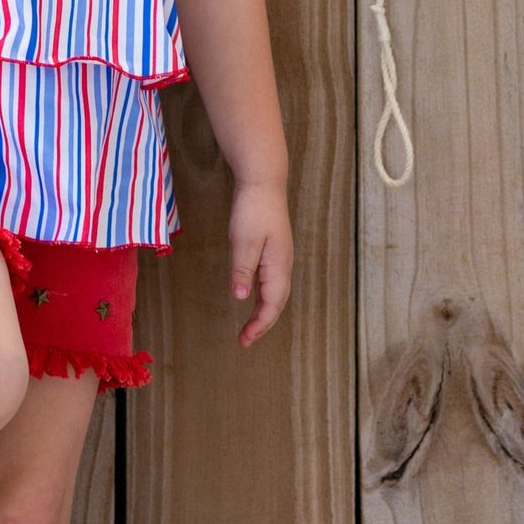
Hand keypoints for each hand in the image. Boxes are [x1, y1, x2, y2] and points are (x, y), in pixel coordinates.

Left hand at [228, 180, 291, 346]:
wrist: (263, 182)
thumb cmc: (253, 209)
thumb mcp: (244, 241)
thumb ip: (242, 269)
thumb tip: (240, 297)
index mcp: (278, 266)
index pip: (271, 305)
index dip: (259, 325)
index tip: (244, 340)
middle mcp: (282, 265)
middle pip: (276, 303)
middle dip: (262, 324)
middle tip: (245, 340)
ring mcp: (279, 258)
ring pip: (274, 293)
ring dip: (262, 312)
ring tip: (248, 327)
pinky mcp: (272, 251)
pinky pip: (269, 282)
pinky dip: (261, 296)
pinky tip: (250, 299)